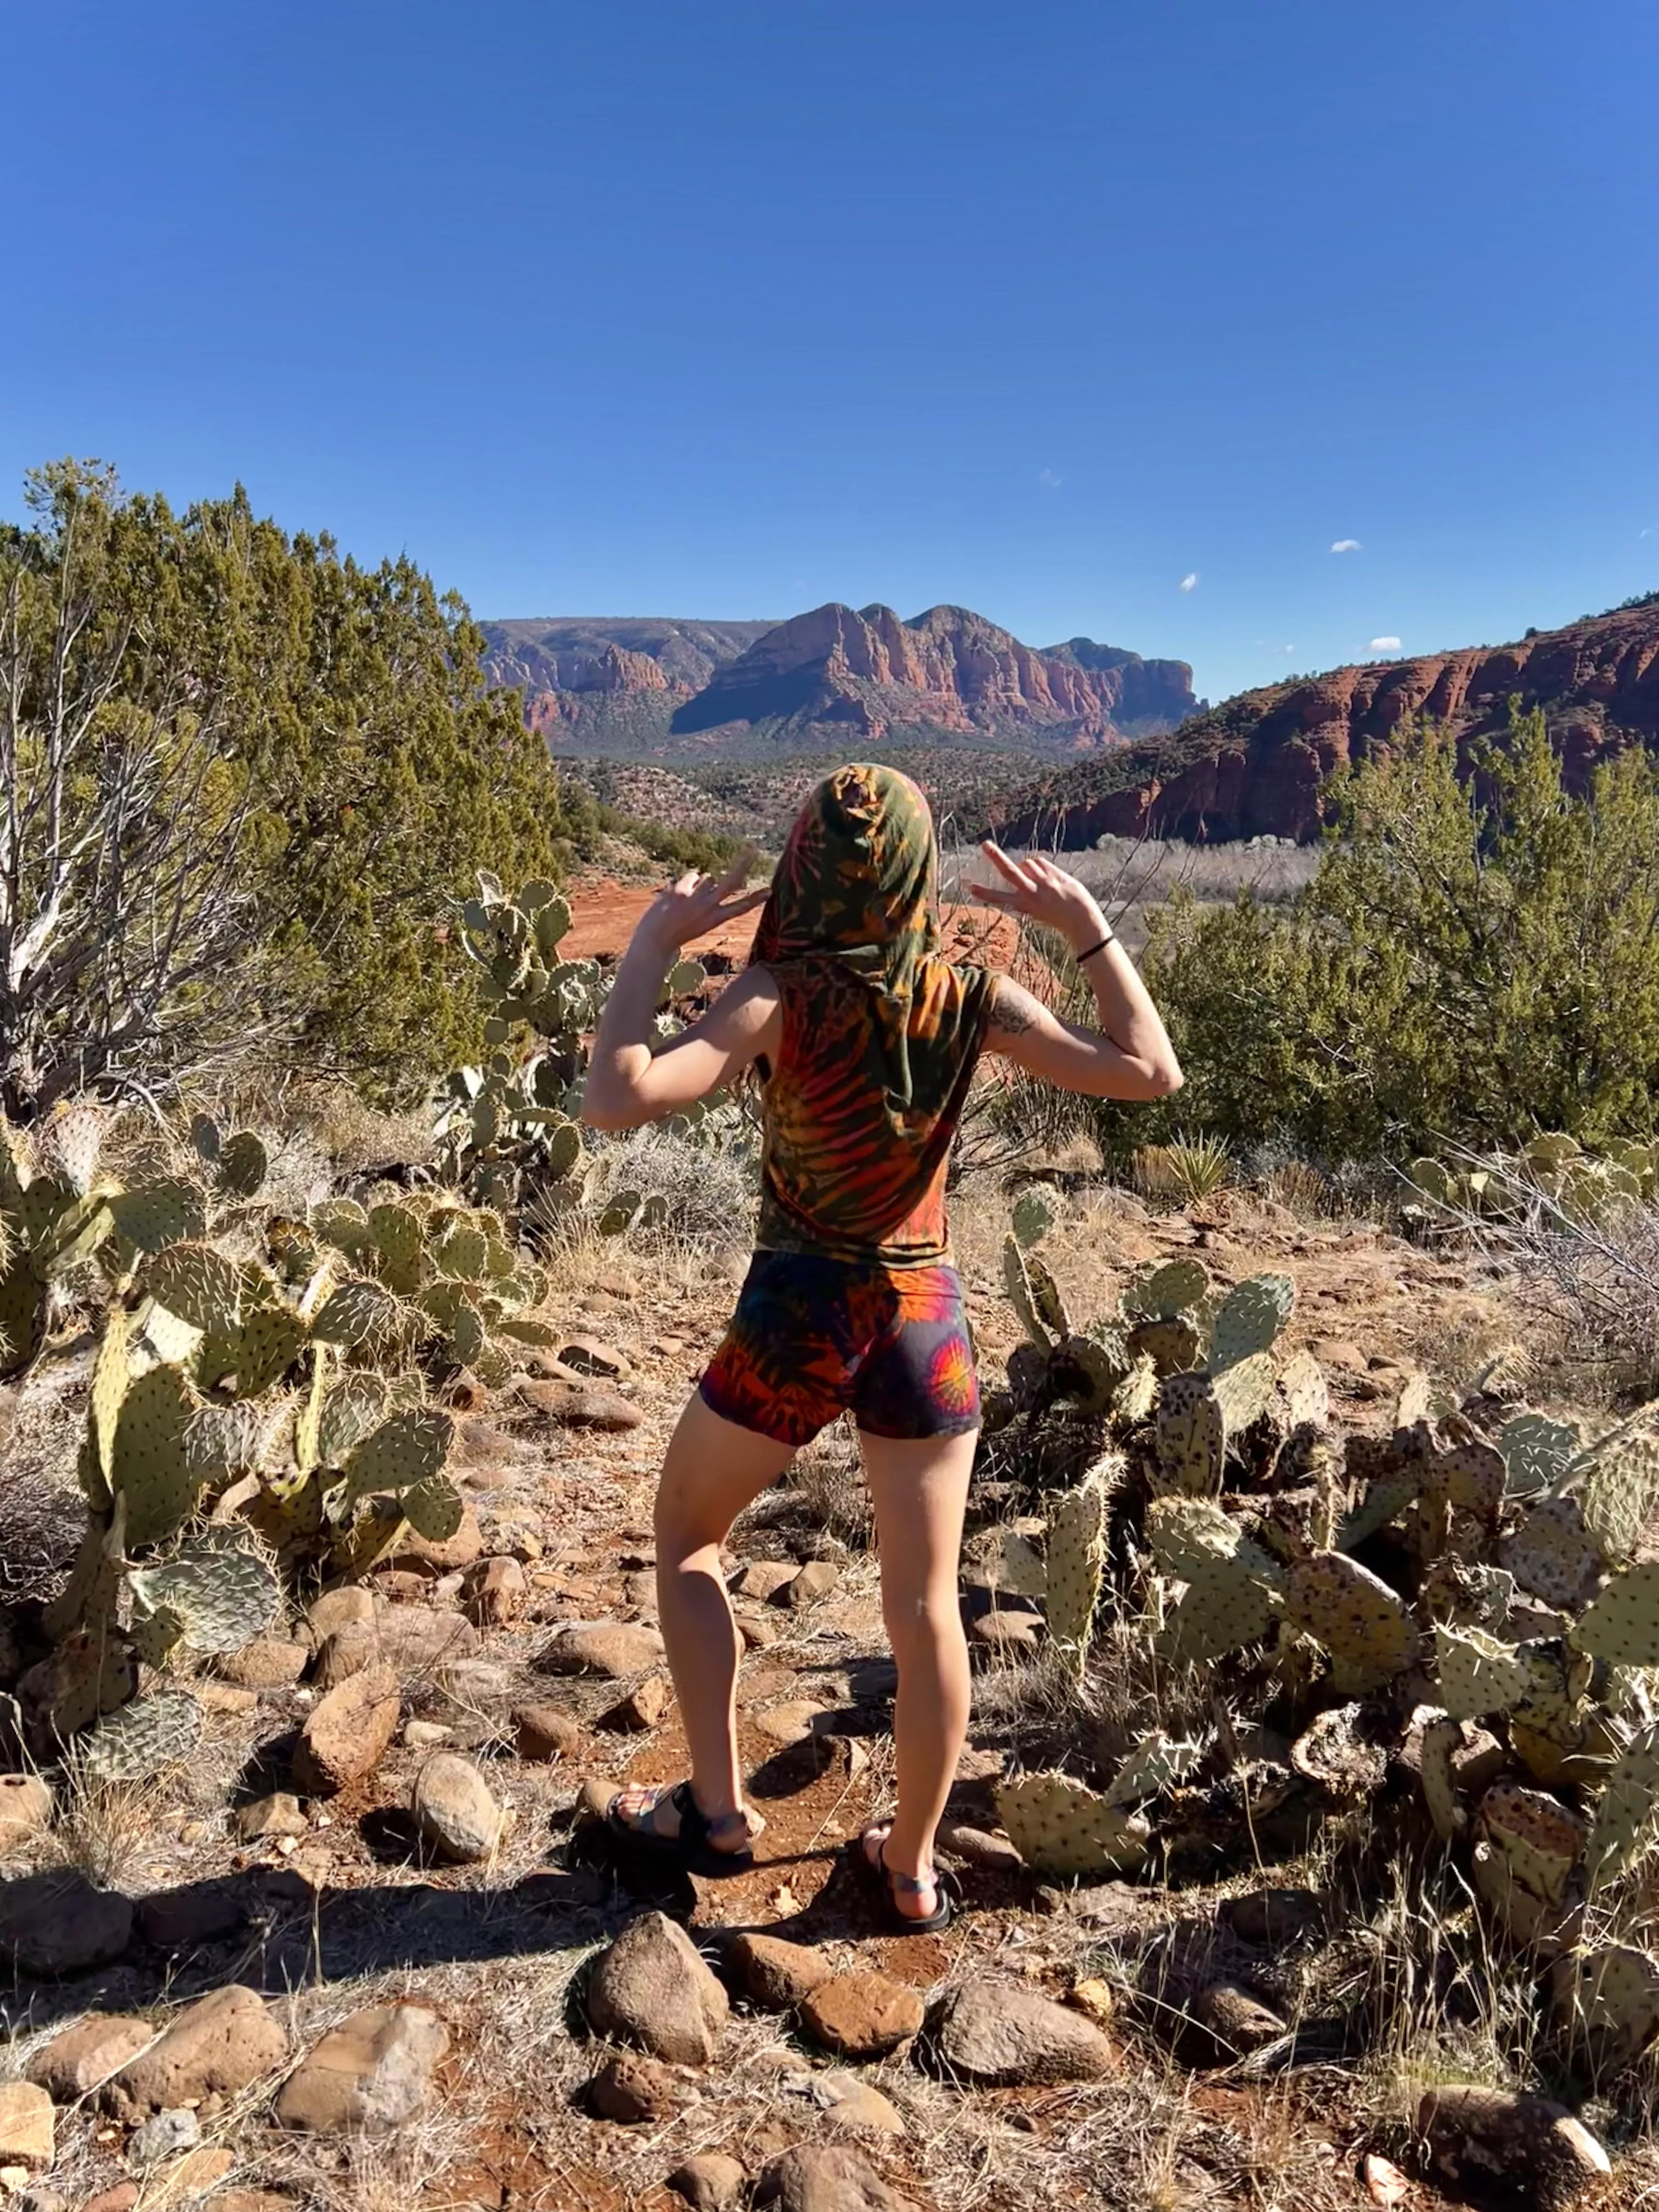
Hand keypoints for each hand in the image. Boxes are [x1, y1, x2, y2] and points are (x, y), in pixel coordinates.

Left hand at [635, 849, 767, 956]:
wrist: (656, 939)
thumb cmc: (678, 931)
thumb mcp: (699, 921)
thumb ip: (707, 900)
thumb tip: (709, 876)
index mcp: (715, 920)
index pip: (740, 907)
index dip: (756, 899)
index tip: (770, 891)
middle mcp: (708, 907)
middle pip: (731, 881)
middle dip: (743, 864)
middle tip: (752, 849)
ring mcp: (695, 897)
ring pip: (706, 877)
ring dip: (699, 884)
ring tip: (686, 901)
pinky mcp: (681, 889)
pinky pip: (691, 876)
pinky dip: (685, 883)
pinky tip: (676, 896)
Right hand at [970, 842, 1108, 952]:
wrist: (1081, 919)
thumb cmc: (1057, 915)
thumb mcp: (1036, 908)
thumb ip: (1027, 889)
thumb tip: (1025, 864)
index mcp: (1024, 905)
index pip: (1000, 898)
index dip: (984, 893)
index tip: (970, 888)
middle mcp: (1031, 893)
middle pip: (1010, 871)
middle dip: (996, 858)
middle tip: (985, 845)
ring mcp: (1043, 883)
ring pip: (1027, 863)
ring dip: (1030, 869)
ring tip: (1042, 882)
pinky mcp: (1053, 875)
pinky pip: (1039, 861)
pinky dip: (1042, 867)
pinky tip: (1051, 879)